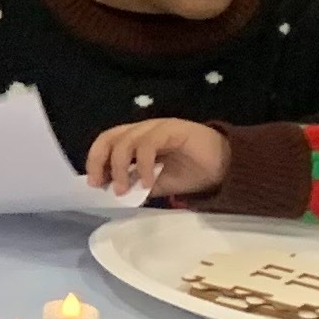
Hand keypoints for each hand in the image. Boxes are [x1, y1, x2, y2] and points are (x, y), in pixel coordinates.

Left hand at [85, 118, 230, 200]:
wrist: (225, 167)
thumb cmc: (190, 174)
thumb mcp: (156, 184)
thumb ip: (135, 184)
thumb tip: (111, 190)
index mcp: (136, 140)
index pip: (107, 143)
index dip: (95, 161)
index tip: (94, 183)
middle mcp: (143, 130)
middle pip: (110, 137)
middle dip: (99, 160)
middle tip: (100, 183)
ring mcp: (158, 128)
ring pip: (126, 140)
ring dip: (120, 167)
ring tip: (124, 189)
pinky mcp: (173, 129)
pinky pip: (149, 144)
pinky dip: (142, 164)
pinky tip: (147, 181)